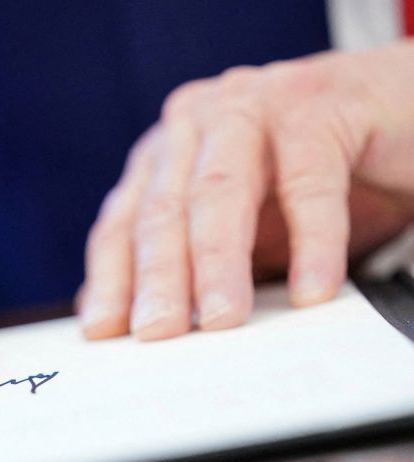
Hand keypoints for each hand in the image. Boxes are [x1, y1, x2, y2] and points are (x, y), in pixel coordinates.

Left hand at [80, 42, 413, 340]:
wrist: (394, 109)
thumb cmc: (309, 177)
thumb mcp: (240, 228)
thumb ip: (190, 264)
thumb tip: (127, 319)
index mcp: (167, 153)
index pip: (124, 223)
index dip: (111, 278)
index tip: (102, 330)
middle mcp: (197, 123)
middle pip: (165, 211)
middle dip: (157, 277)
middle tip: (156, 332)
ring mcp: (253, 106)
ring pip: (221, 191)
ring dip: (219, 261)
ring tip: (222, 319)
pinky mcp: (318, 104)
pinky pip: (309, 182)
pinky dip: (312, 241)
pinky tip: (312, 289)